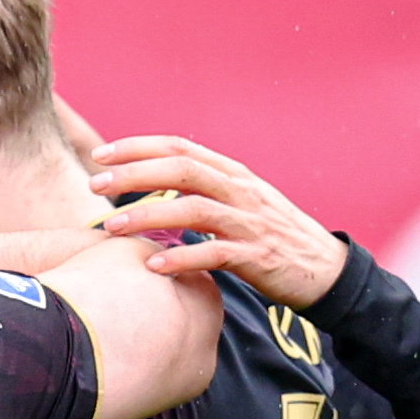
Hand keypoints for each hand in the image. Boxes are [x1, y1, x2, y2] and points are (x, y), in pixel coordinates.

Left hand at [84, 135, 344, 308]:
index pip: (180, 148)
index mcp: (232, 173)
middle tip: (95, 184)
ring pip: (193, 209)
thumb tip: (159, 192)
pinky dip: (182, 258)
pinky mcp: (256, 255)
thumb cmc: (274, 238)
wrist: (324, 270)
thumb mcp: (240, 204)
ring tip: (112, 226)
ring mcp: (249, 222)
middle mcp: (240, 190)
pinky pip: (214, 253)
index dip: (139, 148)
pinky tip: (154, 267)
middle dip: (134, 174)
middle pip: (181, 170)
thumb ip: (205, 193)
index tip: (101, 156)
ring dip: (148, 215)